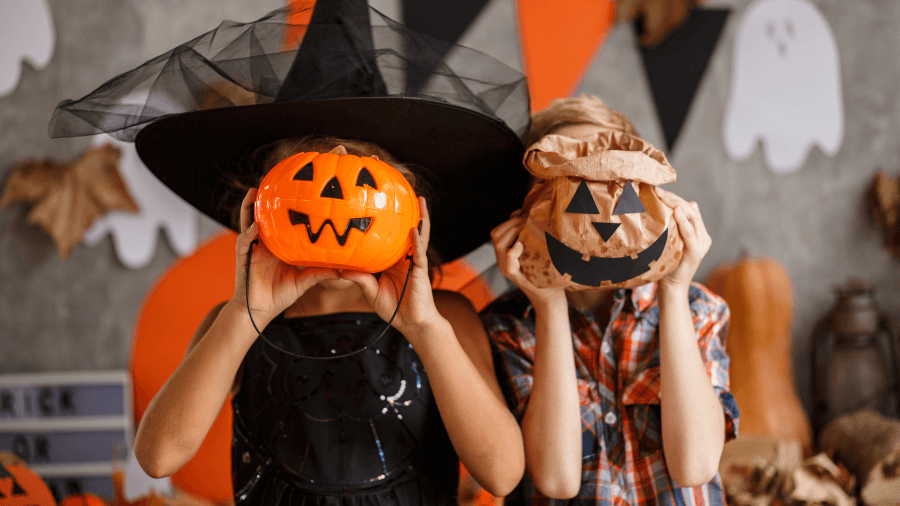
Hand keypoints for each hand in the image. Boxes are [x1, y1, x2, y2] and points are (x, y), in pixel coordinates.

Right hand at [231, 188, 339, 325]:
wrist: (260, 310)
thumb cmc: (280, 295)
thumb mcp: (304, 281)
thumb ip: (320, 274)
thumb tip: (343, 271)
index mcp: (277, 246)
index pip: (281, 222)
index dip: (284, 208)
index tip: (295, 192)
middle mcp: (264, 243)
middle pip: (262, 216)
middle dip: (264, 200)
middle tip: (271, 182)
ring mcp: (252, 248)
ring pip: (248, 223)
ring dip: (249, 208)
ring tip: (254, 193)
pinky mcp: (243, 257)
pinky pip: (244, 242)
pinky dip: (249, 234)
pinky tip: (255, 228)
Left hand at [340, 197, 442, 336]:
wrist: (410, 323)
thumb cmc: (393, 307)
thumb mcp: (370, 291)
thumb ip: (359, 278)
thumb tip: (340, 270)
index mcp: (394, 259)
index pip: (390, 236)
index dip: (388, 220)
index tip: (380, 202)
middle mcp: (406, 257)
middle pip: (407, 230)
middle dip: (407, 211)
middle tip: (405, 192)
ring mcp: (415, 262)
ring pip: (419, 236)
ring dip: (421, 219)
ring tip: (420, 201)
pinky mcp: (421, 272)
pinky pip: (419, 254)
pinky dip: (416, 242)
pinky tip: (413, 230)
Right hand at [490, 216, 565, 308]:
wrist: (550, 298)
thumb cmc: (546, 274)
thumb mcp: (537, 253)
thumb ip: (531, 239)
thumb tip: (534, 216)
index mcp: (506, 253)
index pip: (498, 231)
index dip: (510, 220)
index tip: (526, 215)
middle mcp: (503, 261)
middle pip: (497, 235)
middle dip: (513, 224)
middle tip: (530, 221)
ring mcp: (509, 270)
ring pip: (500, 245)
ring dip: (513, 233)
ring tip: (528, 230)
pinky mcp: (518, 279)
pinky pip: (509, 265)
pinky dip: (512, 254)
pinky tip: (519, 246)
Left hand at [656, 188, 710, 293]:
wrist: (671, 287)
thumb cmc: (666, 263)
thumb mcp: (668, 241)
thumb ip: (671, 227)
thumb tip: (666, 208)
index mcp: (698, 232)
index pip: (689, 208)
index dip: (675, 197)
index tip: (657, 189)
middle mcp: (702, 236)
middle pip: (690, 210)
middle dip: (674, 198)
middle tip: (657, 190)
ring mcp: (701, 244)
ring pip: (692, 218)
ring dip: (677, 205)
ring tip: (664, 196)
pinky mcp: (696, 253)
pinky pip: (690, 235)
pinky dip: (684, 222)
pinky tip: (676, 212)